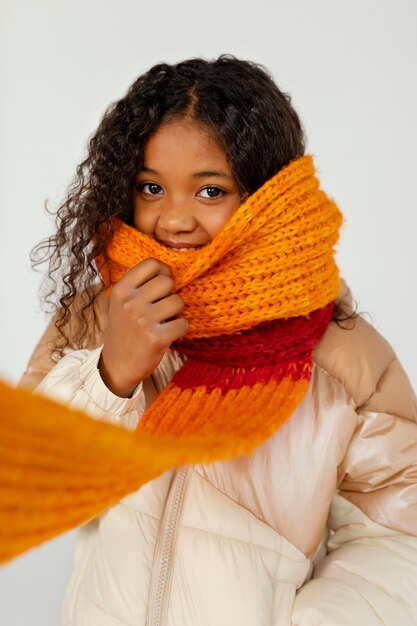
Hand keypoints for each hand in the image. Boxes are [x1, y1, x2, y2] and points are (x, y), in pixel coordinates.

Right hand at [99, 258, 187, 396]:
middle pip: (168, 281)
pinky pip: (183, 323)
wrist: (118, 364)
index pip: (152, 264)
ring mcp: (142, 321)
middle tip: (162, 308)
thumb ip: (139, 284)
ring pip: (178, 301)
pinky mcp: (156, 338)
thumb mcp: (121, 302)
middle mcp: (130, 303)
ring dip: (176, 312)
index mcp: (121, 290)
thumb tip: (168, 270)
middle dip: (170, 294)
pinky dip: (180, 329)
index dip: (163, 272)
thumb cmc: (125, 329)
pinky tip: (169, 334)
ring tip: (164, 321)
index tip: (162, 285)